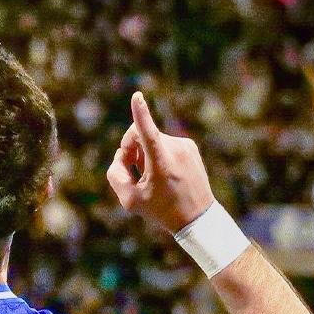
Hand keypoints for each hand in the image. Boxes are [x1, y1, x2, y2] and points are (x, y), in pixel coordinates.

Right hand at [106, 92, 214, 233]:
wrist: (197, 218)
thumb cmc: (162, 210)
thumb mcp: (130, 200)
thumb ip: (116, 176)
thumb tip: (120, 157)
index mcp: (160, 161)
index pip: (146, 131)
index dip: (140, 113)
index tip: (137, 95)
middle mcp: (175, 149)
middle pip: (141, 135)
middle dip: (130, 148)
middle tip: (128, 168)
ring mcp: (185, 146)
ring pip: (154, 140)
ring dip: (144, 153)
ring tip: (147, 176)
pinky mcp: (191, 148)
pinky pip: (166, 145)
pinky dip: (158, 154)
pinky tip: (162, 174)